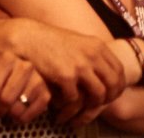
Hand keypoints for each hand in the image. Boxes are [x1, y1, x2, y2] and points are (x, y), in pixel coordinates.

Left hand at [0, 52, 49, 123]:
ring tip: (3, 109)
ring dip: (8, 114)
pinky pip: (31, 114)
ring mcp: (38, 79)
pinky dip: (21, 118)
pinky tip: (16, 112)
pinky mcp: (46, 93)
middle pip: (5, 99)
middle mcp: (24, 66)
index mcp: (6, 58)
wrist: (17, 72)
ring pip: (18, 108)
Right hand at [8, 21, 123, 123]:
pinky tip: (60, 100)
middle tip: (96, 104)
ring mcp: (80, 65)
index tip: (108, 94)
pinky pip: (75, 97)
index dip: (117, 86)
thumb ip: (92, 55)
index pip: (119, 71)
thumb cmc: (47, 41)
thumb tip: (104, 75)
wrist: (24, 37)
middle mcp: (92, 55)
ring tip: (79, 106)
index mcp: (96, 46)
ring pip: (98, 95)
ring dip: (89, 104)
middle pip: (113, 85)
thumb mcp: (76, 42)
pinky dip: (68, 102)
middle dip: (107, 98)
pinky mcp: (65, 75)